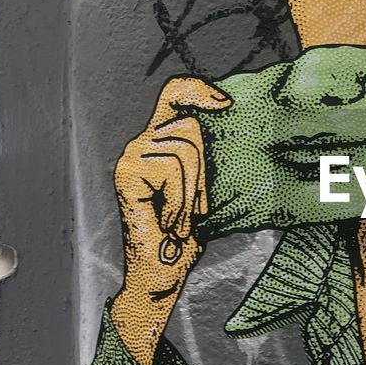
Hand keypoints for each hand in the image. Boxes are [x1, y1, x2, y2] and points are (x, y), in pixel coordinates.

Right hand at [110, 77, 230, 364]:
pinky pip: (172, 169)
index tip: (226, 104)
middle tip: (193, 209)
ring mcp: (130, 157)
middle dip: (203, 172)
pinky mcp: (126, 173)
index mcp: (159, 142)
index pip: (174, 93)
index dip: (199, 89)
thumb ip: (207, 159)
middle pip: (190, 125)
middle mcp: (140, 144)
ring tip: (178, 220)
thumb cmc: (183, 239)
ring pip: (185, 149)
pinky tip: (166, 222)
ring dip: (191, 194)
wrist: (159, 275)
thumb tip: (238, 129)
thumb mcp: (203, 190)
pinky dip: (179, 201)